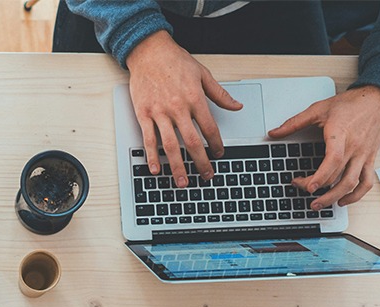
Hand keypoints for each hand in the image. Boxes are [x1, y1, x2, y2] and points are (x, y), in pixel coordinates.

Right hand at [126, 31, 242, 187]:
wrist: (149, 52)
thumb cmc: (175, 61)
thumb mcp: (202, 74)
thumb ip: (219, 94)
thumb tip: (236, 106)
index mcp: (194, 99)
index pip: (209, 128)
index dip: (216, 144)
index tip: (219, 154)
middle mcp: (177, 108)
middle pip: (192, 142)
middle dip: (201, 162)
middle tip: (206, 175)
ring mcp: (159, 113)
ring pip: (171, 146)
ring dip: (177, 166)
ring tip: (183, 181)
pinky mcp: (144, 115)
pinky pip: (148, 140)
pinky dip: (152, 156)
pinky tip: (156, 169)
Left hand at [268, 86, 379, 208]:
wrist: (379, 99)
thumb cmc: (351, 104)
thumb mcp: (319, 109)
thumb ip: (294, 123)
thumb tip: (274, 133)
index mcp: (341, 135)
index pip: (333, 160)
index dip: (320, 176)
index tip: (308, 187)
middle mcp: (354, 148)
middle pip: (337, 176)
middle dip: (317, 187)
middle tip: (301, 188)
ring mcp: (363, 155)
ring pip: (352, 183)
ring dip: (335, 197)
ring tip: (318, 204)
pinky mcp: (370, 159)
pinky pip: (367, 182)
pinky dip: (356, 195)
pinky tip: (343, 200)